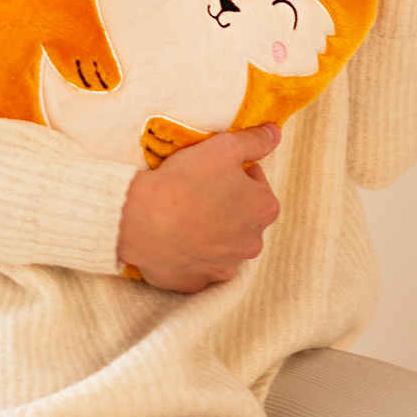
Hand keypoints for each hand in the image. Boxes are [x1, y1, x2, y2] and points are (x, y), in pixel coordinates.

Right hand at [115, 123, 282, 292]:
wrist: (142, 219)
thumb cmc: (186, 181)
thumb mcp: (224, 147)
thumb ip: (255, 140)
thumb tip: (275, 133)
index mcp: (264, 209)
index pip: (258, 186)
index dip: (237, 174)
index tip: (215, 171)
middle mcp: (251, 244)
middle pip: (243, 219)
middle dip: (227, 207)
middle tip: (198, 192)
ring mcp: (224, 267)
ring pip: (222, 246)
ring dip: (210, 233)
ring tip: (183, 216)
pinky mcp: (196, 283)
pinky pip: (197, 267)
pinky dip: (189, 255)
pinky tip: (173, 239)